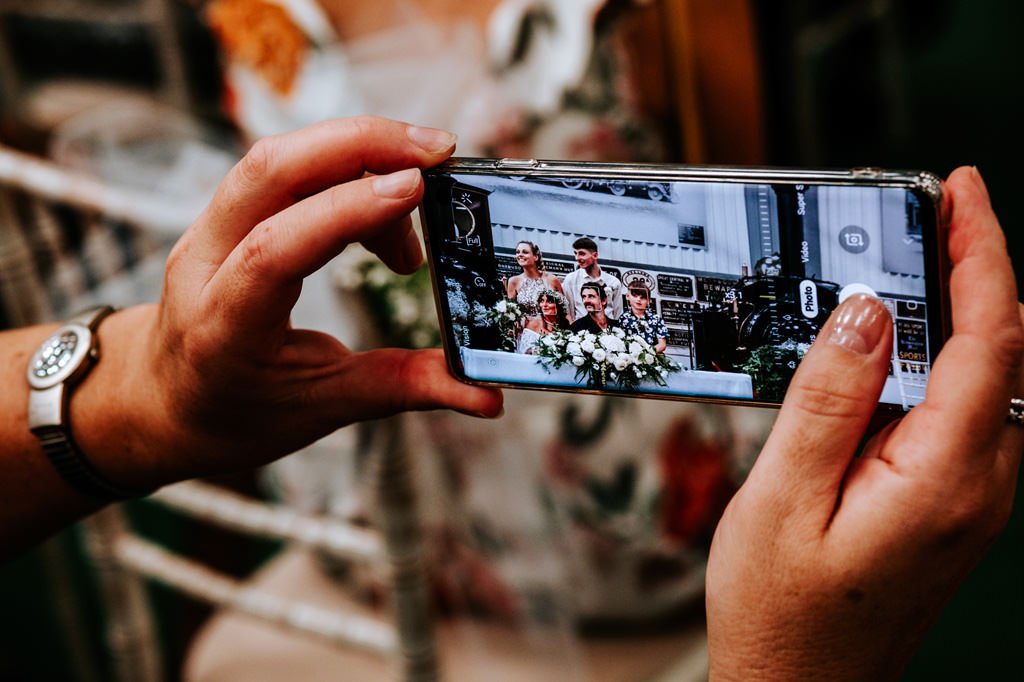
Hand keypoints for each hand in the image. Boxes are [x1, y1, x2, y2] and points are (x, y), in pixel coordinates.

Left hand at [75, 117, 502, 488]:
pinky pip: (285, 166)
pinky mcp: (227, 211)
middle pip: (269, 168)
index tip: (416, 188)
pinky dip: (343, 166)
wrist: (161, 400)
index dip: (347, 210)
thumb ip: (406, 388)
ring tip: (421, 197)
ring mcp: (208, 228)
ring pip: (278, 155)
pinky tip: (385, 200)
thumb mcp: (323, 408)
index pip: (275, 248)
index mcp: (222, 326)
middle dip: (359, 142)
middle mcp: (202, 262)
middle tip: (438, 150)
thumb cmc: (236, 412)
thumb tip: (488, 397)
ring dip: (358, 149)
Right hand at [706, 167, 1022, 679]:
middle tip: (924, 215)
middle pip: (1002, 350)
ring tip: (908, 264)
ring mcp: (971, 497)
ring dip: (958, 311)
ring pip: (988, 378)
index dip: (981, 254)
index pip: (990, 340)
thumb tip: (864, 311)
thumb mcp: (782, 496)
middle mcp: (977, 486)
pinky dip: (943, 357)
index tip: (959, 195)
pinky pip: (966, 410)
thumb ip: (828, 397)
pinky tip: (898, 343)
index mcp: (943, 478)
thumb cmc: (782, 611)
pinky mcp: (951, 503)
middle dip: (974, 269)